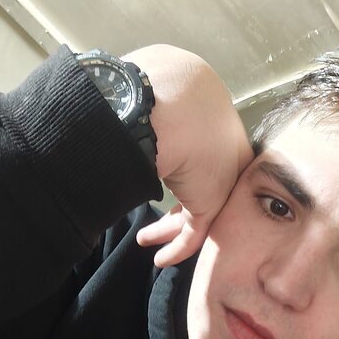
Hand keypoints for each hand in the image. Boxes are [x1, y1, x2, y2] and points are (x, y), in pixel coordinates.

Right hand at [123, 45, 253, 266]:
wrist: (161, 101)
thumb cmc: (150, 86)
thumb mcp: (150, 81)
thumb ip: (145, 98)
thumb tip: (117, 98)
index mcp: (208, 110)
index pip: (200, 147)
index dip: (181, 164)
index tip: (157, 174)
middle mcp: (221, 144)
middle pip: (202, 181)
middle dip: (179, 203)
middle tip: (160, 216)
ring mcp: (220, 174)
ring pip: (198, 208)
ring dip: (169, 227)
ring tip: (145, 238)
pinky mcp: (211, 200)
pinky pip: (197, 231)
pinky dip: (177, 247)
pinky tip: (160, 257)